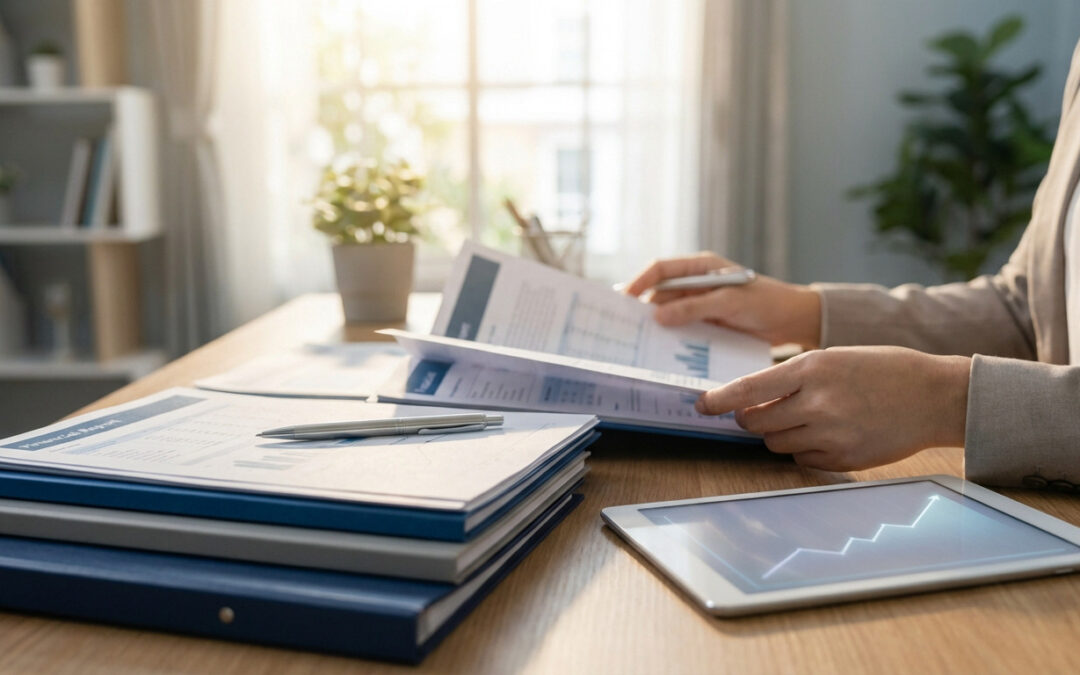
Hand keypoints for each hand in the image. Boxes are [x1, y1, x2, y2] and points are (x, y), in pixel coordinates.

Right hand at [623, 253, 822, 348]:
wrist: (793, 321)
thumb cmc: (766, 302)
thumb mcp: (729, 302)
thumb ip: (694, 308)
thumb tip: (657, 316)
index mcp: (700, 268)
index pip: (661, 269)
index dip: (640, 282)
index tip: (623, 299)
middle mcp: (695, 284)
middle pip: (660, 294)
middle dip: (642, 308)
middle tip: (622, 327)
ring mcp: (699, 305)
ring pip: (668, 314)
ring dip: (655, 326)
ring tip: (635, 342)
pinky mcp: (705, 324)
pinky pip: (681, 329)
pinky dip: (670, 338)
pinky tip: (660, 351)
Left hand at [695, 346, 970, 470]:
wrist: (933, 396)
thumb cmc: (883, 370)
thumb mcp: (834, 358)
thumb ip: (794, 377)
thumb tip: (752, 401)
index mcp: (812, 369)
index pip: (749, 389)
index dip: (720, 400)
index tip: (702, 405)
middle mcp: (817, 402)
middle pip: (756, 422)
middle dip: (749, 419)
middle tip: (754, 414)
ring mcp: (831, 433)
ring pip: (776, 443)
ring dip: (777, 434)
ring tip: (802, 419)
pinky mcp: (843, 458)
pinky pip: (802, 459)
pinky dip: (802, 450)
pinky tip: (823, 434)